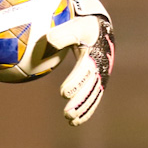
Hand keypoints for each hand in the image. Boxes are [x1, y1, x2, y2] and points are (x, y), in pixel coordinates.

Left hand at [45, 0, 113, 125]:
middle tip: (67, 113)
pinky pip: (93, 98)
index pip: (85, 71)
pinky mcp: (99, 82)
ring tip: (69, 119)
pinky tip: (74, 121)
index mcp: (94, 55)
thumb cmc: (83, 26)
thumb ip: (62, 34)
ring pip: (93, 96)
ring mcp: (101, 76)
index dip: (75, 82)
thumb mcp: (76, 26)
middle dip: (79, 101)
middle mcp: (101, 68)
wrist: (100, 28)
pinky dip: (86, 110)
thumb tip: (46, 39)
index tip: (62, 93)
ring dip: (82, 109)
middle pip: (90, 88)